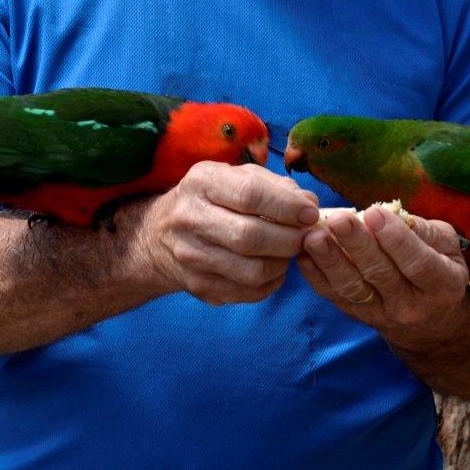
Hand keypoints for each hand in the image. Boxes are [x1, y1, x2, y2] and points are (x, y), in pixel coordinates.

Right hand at [145, 162, 319, 305]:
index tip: (310, 213)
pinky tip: (273, 266)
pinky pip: (249, 292)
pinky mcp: (199, 286)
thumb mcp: (235, 177)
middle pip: (251, 237)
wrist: (160, 235)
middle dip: (290, 238)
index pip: (249, 194)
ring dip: (283, 263)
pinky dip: (272, 282)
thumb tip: (310, 204)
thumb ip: (275, 185)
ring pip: (253, 271)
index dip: (287, 206)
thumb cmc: (211, 198)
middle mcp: (190, 218)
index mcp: (202, 182)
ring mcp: (191, 257)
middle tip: (306, 236)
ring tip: (289, 251)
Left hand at [297, 204, 469, 350]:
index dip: (396, 239)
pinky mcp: (357, 316)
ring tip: (313, 237)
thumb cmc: (439, 269)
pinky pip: (335, 296)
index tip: (373, 213)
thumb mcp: (447, 248)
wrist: (432, 325)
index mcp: (441, 285)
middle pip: (380, 274)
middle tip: (337, 219)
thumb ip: (425, 231)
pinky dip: (317, 276)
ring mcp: (381, 314)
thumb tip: (392, 214)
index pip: (418, 263)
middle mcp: (411, 305)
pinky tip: (304, 254)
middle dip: (356, 245)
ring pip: (352, 288)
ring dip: (330, 261)